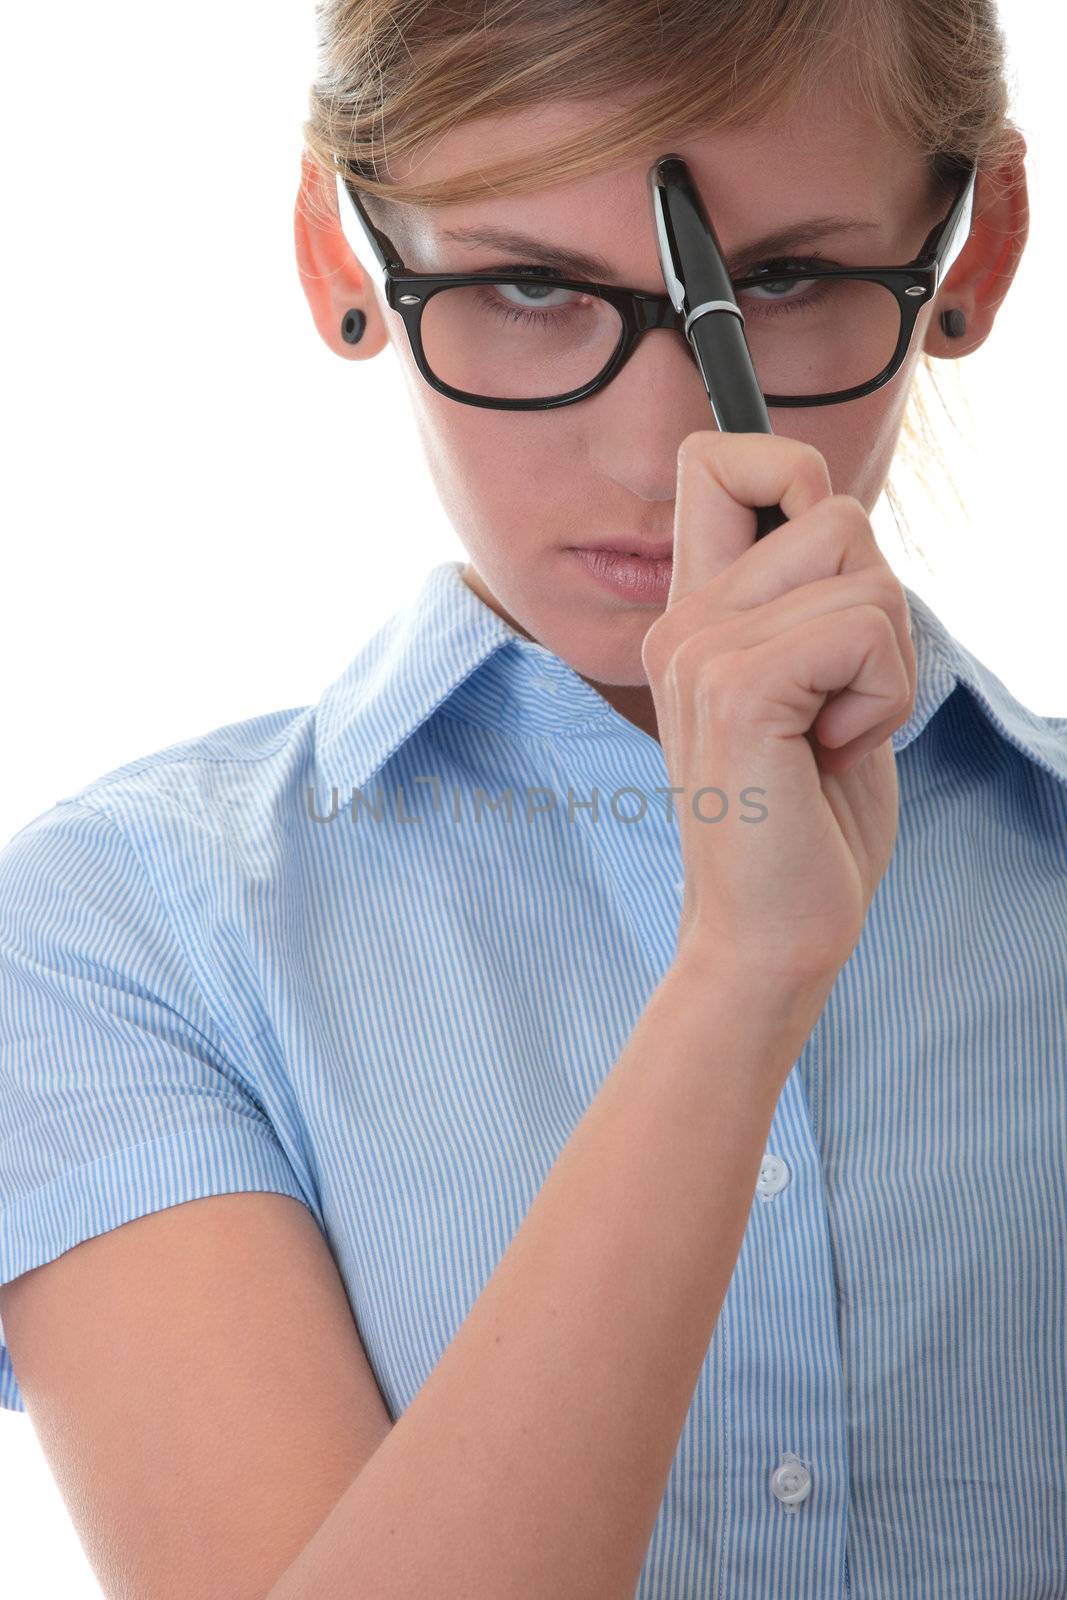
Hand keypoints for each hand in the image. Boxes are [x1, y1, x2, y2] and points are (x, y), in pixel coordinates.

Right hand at [643, 432, 915, 987]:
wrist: (769, 933)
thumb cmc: (804, 822)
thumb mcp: (814, 686)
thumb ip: (814, 600)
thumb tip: (845, 519)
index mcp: (695, 613)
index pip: (717, 459)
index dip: (788, 468)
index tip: (821, 556)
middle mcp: (683, 619)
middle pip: (831, 508)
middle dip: (878, 602)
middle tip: (840, 696)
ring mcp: (700, 650)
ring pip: (863, 571)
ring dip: (886, 660)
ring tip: (832, 733)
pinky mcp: (738, 688)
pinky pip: (864, 630)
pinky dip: (882, 696)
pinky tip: (831, 753)